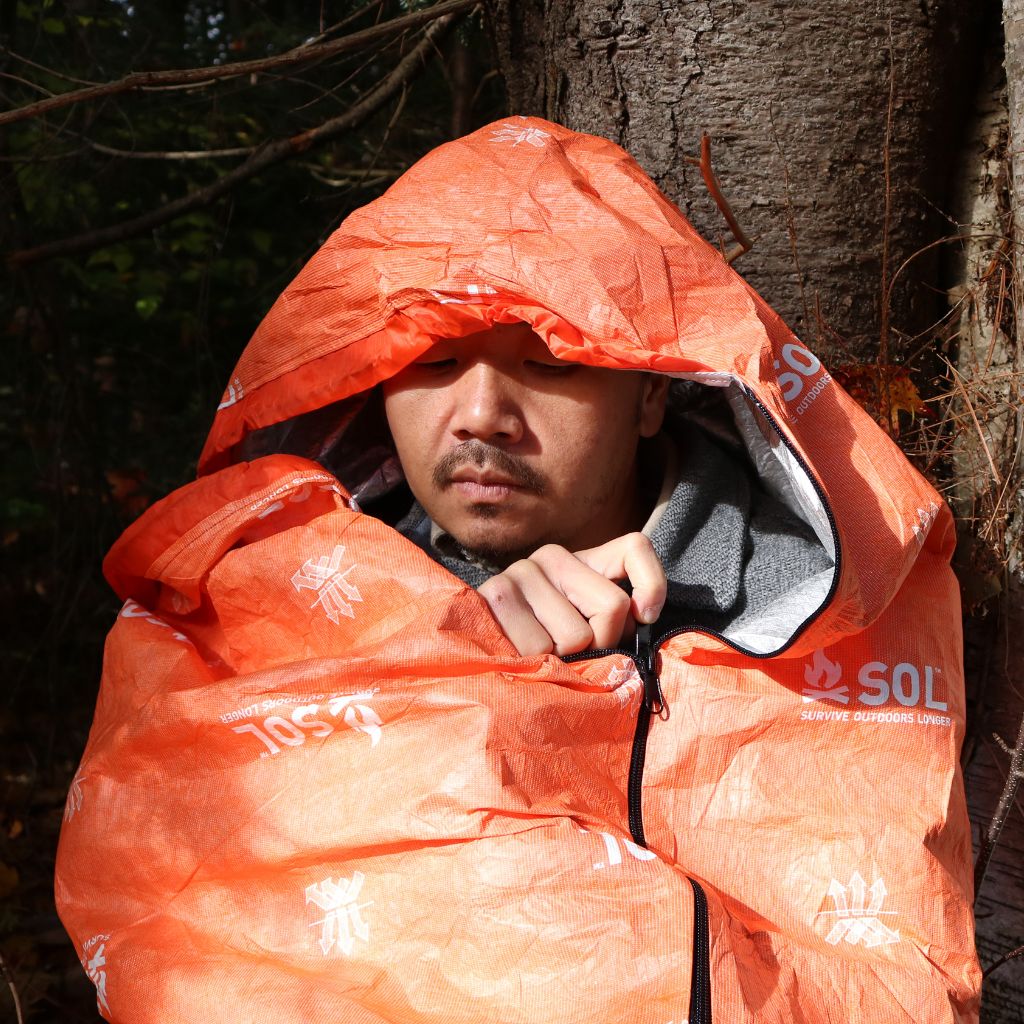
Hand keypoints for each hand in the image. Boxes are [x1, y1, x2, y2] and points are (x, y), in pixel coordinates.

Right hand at [477, 533, 666, 656]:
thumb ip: (616, 623)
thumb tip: (642, 620)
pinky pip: (541, 647)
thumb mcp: (588, 633)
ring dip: (563, 660)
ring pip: (577, 635)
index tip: (644, 616)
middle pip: (613, 604)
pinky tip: (519, 657)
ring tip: (539, 656)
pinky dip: (536, 666)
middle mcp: (552, 556)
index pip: (635, 548)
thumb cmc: (544, 651)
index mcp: (582, 561)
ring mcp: (522, 571)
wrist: (477, 658)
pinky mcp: (495, 593)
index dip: (652, 584)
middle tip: (571, 652)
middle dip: (600, 643)